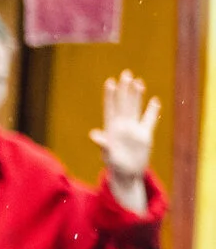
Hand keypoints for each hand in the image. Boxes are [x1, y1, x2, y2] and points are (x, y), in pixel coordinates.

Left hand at [93, 70, 159, 211]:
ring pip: (136, 108)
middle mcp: (122, 126)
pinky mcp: (145, 135)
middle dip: (124, 89)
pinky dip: (152, 111)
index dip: (110, 95)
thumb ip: (102, 144)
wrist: (126, 175)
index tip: (110, 82)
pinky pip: (149, 120)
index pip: (110, 108)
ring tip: (138, 81)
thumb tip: (94, 135)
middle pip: (123, 104)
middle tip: (126, 73)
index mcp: (111, 129)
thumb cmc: (113, 166)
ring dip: (137, 96)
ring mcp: (134, 129)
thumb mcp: (107, 155)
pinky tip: (154, 101)